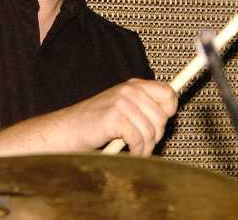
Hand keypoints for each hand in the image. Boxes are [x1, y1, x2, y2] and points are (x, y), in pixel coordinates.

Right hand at [58, 78, 177, 155]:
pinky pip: (139, 139)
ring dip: (146, 147)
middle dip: (156, 136)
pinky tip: (130, 152)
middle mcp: (130, 90)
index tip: (159, 124)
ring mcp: (122, 103)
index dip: (169, 111)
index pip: (168, 93)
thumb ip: (143, 107)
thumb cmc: (95, 123)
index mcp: (134, 85)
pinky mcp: (115, 118)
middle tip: (144, 143)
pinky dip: (137, 151)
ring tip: (137, 151)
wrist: (68, 130)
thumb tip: (169, 113)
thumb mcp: (122, 107)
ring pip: (151, 131)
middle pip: (162, 117)